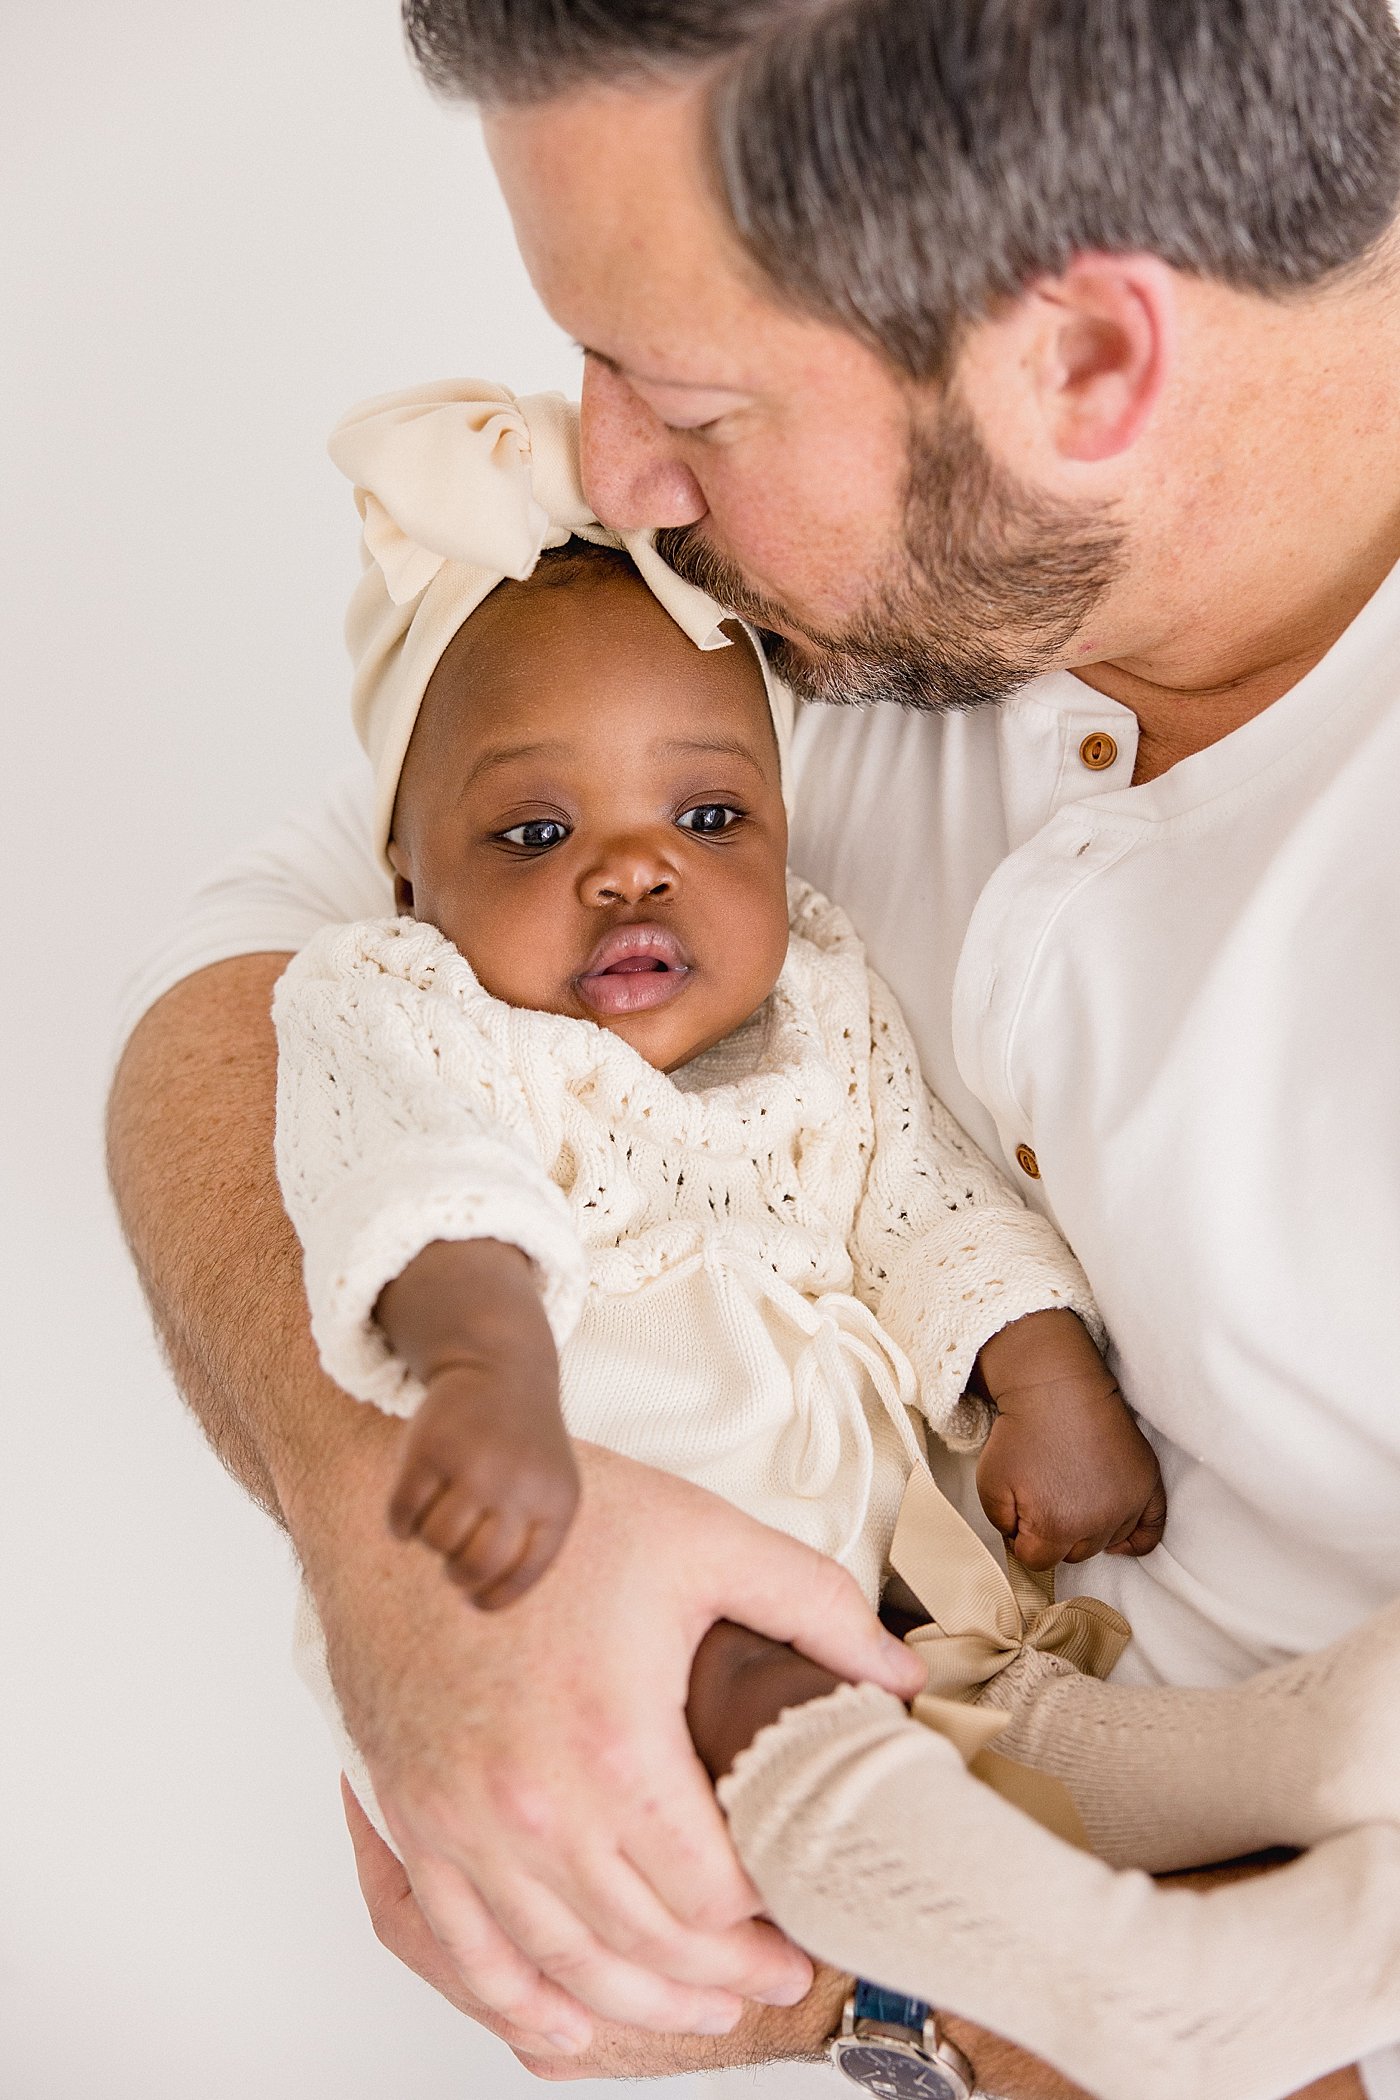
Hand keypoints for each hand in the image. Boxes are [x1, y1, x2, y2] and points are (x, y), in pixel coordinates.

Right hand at [296, 1425, 923, 2055]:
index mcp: (615, 1747)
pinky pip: (462, 1948)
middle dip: (720, 1977)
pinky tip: (561, 2018)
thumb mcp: (707, 1538)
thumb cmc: (553, 1513)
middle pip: (644, 1943)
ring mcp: (462, 1822)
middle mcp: (532, 1808)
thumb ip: (815, 1608)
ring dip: (637, 2003)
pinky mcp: (413, 1817)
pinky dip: (515, 2002)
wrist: (422, 1485)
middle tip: (773, 1980)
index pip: (711, 1892)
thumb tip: (897, 1677)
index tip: (805, 1924)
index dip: (769, 1923)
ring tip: (698, 2007)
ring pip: (560, 1965)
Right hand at [389, 1365, 579, 1609]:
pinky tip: (406, 1514)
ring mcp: (475, 1463)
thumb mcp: (547, 1490)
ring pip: (437, 1540)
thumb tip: (482, 1604)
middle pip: (475, 1565)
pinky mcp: (431, 1446)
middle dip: (457, 1575)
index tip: (473, 1597)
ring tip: (437, 1519)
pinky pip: (403, 1513)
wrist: (501, 1370)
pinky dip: (399, 1525)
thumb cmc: (522, 1449)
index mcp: (556, 1502)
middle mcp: (519, 1484)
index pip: (521, 1574)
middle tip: (452, 1563)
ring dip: (430, 1541)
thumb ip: (528, 1545)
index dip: (491, 1597)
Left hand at [974, 1310, 1166, 1570]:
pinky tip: (1120, 1536)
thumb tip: (1021, 1540)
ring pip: (1106, 1541)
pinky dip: (1135, 1537)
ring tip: (1072, 1492)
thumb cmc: (1020, 1432)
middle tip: (1045, 1496)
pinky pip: (1150, 1531)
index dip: (1022, 1538)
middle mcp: (1098, 1523)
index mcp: (1057, 1528)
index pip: (1038, 1561)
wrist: (1057, 1386)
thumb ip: (1001, 1525)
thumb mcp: (989, 1483)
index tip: (1019, 1513)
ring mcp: (1128, 1504)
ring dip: (1089, 1528)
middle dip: (1055, 1534)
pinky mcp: (1147, 1484)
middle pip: (1074, 1554)